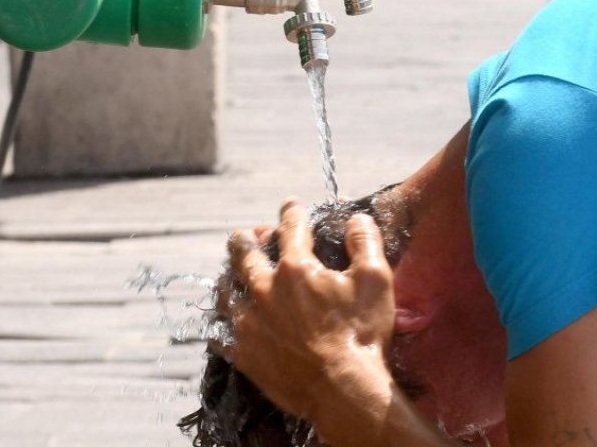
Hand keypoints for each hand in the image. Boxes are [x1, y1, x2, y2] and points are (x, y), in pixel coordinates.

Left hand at [224, 198, 396, 421]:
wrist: (343, 391)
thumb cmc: (363, 333)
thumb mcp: (375, 279)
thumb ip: (364, 241)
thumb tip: (356, 218)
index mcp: (296, 268)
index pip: (290, 228)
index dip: (292, 212)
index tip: (290, 205)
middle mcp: (265, 290)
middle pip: (244, 256)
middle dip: (244, 240)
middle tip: (241, 235)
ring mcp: (250, 323)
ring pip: (226, 293)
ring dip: (228, 279)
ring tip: (228, 276)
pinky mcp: (244, 354)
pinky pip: (221, 334)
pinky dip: (221, 324)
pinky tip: (223, 323)